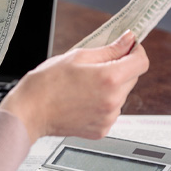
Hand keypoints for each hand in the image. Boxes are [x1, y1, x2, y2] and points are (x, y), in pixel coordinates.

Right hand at [0, 30, 148, 143]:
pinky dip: (101, 105)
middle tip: (93, 69)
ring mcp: (108, 117)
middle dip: (119, 69)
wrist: (28, 112)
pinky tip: (81, 102)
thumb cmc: (45, 84)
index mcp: (109, 78)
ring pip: (120, 95)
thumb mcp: (76, 57)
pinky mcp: (101, 129)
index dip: (135, 51)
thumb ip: (108, 49)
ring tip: (82, 88)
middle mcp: (113, 100)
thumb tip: (128, 41)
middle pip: (132, 78)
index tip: (127, 48)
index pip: (142, 62)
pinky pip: (110, 112)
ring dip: (109, 89)